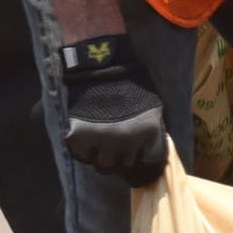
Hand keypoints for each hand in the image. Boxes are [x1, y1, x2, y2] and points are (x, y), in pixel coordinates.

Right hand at [62, 67, 169, 186]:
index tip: (137, 155)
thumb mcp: (153, 108)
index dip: (143, 159)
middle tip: (114, 144)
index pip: (151, 163)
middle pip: (124, 166)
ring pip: (102, 166)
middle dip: (120, 156)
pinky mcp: (79, 140)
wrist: (102, 65)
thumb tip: (150, 152)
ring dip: (101, 156)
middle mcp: (127, 143)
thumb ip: (152, 132)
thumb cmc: (131, 83)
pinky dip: (82, 150)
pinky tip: (85, 137)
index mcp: (149, 135)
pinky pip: (81, 156)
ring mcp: (101, 143)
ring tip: (98, 141)